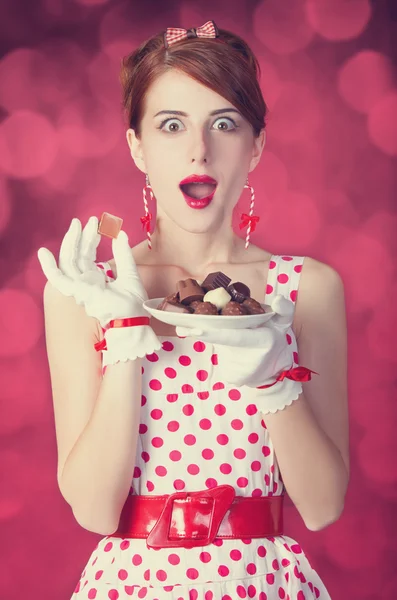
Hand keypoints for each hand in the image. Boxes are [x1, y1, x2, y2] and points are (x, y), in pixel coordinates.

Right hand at [38, 217, 161, 363]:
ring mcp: (80, 287)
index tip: (99, 224)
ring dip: (71, 241)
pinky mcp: (77, 291)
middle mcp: (86, 283)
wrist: (133, 321)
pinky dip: (49, 267)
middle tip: (90, 220)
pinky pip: (58, 278)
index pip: (88, 255)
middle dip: (81, 236)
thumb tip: (120, 233)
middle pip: (78, 255)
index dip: (91, 238)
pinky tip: (43, 252)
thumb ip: (123, 254)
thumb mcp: (130, 273)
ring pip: (69, 260)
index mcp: (96, 280)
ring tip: (76, 224)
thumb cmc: (132, 305)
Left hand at [176, 295, 295, 387]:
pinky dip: (211, 347)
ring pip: (216, 349)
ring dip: (202, 337)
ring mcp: (239, 372)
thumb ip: (284, 309)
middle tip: (180, 325)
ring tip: (185, 327)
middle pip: (219, 342)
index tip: (195, 327)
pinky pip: (216, 357)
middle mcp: (249, 359)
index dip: (214, 332)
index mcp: (262, 342)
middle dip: (199, 333)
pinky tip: (204, 340)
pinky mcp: (231, 377)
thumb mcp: (283, 323)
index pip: (234, 337)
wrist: (274, 371)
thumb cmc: (274, 339)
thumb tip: (277, 299)